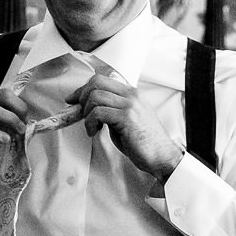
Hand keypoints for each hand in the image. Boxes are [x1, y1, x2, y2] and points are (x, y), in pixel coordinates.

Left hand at [67, 75, 184, 182]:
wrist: (161, 156)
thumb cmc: (144, 142)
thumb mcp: (126, 119)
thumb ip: (112, 109)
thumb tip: (89, 107)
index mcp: (132, 93)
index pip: (102, 79)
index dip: (83, 89)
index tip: (73, 100)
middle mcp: (131, 95)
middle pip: (96, 82)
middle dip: (82, 97)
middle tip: (81, 114)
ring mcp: (130, 105)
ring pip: (95, 96)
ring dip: (86, 113)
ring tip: (91, 127)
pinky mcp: (127, 117)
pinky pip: (98, 113)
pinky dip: (90, 123)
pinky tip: (94, 132)